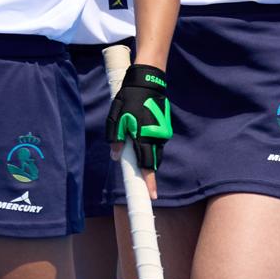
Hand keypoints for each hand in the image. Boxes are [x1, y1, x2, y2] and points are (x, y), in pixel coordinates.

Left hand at [106, 64, 172, 182]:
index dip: (149, 182)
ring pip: (154, 151)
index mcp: (143, 137)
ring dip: (146, 153)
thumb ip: (115, 139)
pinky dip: (149, 143)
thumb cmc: (129, 100)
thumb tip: (115, 156)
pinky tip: (141, 132)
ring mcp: (162, 133)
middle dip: (146, 170)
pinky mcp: (164, 128)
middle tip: (139, 174)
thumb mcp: (115, 119)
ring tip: (135, 139)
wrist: (147, 83)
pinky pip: (156, 142)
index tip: (152, 196)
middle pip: (152, 162)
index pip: (147, 166)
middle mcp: (156, 138)